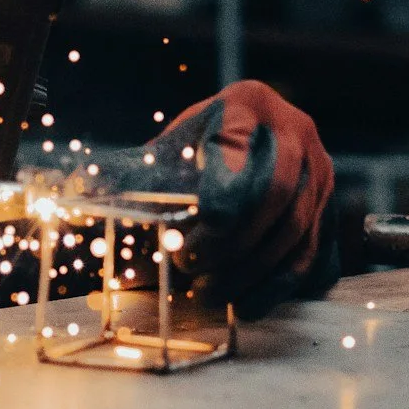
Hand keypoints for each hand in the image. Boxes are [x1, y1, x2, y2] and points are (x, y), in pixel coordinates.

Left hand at [100, 80, 336, 317]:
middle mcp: (296, 131)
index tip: (189, 238)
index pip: (241, 153)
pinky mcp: (329, 206)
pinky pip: (312, 251)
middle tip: (191, 268)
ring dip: (252, 271)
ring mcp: (321, 170)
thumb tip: (79, 197)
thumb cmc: (193, 148)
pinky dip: (279, 284)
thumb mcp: (166, 150)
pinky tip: (248, 304)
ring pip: (296, 230)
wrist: (244, 139)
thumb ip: (132, 174)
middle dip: (233, 243)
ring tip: (210, 295)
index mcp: (250, 103)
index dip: (221, 200)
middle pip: (277, 196)